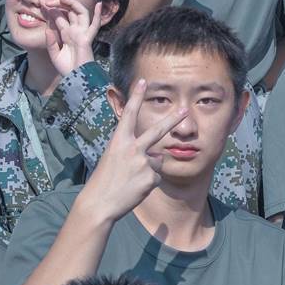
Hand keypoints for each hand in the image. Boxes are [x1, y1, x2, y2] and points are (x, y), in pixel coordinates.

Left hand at [45, 0, 102, 75]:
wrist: (75, 79)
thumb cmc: (67, 69)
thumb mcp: (54, 54)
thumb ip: (51, 42)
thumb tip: (48, 28)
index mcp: (66, 34)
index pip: (59, 18)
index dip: (52, 10)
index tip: (42, 4)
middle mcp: (74, 31)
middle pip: (68, 12)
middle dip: (59, 4)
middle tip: (48, 1)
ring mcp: (81, 33)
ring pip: (80, 13)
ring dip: (72, 4)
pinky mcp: (87, 38)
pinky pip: (94, 25)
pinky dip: (97, 15)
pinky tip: (98, 4)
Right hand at [76, 79, 187, 221]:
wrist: (100, 203)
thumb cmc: (104, 180)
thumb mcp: (113, 158)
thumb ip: (131, 150)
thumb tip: (153, 154)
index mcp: (119, 141)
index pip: (130, 114)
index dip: (136, 96)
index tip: (143, 81)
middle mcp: (133, 148)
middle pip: (157, 131)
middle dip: (172, 120)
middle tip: (185, 110)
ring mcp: (143, 163)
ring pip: (157, 161)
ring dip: (149, 169)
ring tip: (131, 179)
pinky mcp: (151, 178)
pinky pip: (156, 177)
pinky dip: (148, 183)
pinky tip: (135, 188)